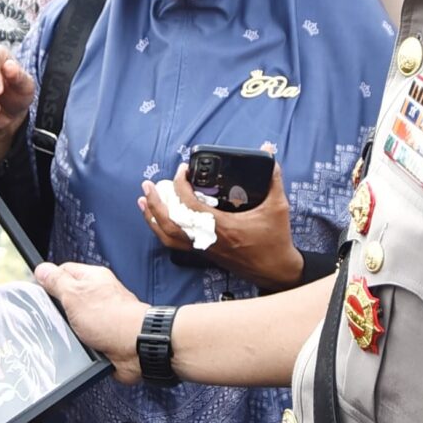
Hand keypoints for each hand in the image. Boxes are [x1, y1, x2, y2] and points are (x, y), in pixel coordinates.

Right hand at [35, 262, 149, 380]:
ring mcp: (101, 314)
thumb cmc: (112, 317)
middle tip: (54, 315)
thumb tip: (42, 269)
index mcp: (92, 277)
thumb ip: (57, 281)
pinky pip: (83, 335)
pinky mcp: (104, 333)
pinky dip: (79, 341)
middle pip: (68, 296)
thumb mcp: (74, 294)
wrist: (135, 347)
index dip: (49, 280)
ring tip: (68, 332)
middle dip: (58, 308)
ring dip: (69, 327)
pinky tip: (78, 343)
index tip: (39, 291)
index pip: (63, 270)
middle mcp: (98, 294)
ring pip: (74, 318)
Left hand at [145, 166, 302, 290]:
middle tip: (148, 185)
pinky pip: (175, 243)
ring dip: (153, 218)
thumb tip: (268, 151)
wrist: (275, 271)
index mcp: (222, 227)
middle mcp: (208, 240)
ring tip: (144, 201)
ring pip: (168, 237)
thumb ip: (273, 178)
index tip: (182, 171)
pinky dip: (162, 231)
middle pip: (169, 224)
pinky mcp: (205, 253)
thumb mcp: (277, 207)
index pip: (190, 206)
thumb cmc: (275, 241)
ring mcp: (204, 248)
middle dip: (155, 203)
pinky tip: (158, 219)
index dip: (180, 186)